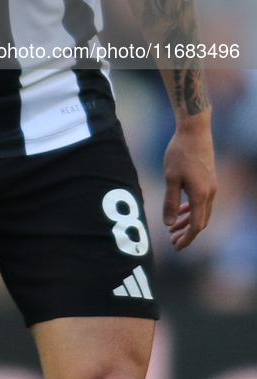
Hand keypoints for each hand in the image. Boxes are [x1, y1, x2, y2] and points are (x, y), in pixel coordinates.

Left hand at [163, 117, 215, 249]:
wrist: (195, 131)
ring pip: (202, 212)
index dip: (186, 239)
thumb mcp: (171, 178)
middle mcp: (210, 193)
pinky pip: (202, 202)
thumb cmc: (180, 153)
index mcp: (201, 195)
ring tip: (173, 228)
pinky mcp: (209, 179)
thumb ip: (170, 202)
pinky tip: (180, 210)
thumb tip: (168, 224)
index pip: (196, 226)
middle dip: (187, 233)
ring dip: (188, 222)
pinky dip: (191, 209)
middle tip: (172, 241)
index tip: (176, 247)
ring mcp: (211, 186)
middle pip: (200, 222)